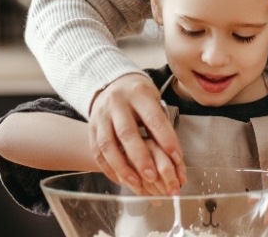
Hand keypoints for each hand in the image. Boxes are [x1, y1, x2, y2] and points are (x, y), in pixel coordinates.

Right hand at [88, 73, 185, 195]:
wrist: (112, 84)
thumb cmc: (139, 96)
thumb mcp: (154, 100)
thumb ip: (161, 126)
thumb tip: (175, 158)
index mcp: (138, 94)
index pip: (153, 118)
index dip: (166, 139)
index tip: (176, 158)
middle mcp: (117, 104)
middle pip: (127, 133)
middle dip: (140, 158)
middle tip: (153, 176)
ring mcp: (101, 116)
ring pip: (108, 145)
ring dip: (122, 167)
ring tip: (136, 182)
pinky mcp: (91, 128)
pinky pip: (97, 151)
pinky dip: (109, 168)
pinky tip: (121, 179)